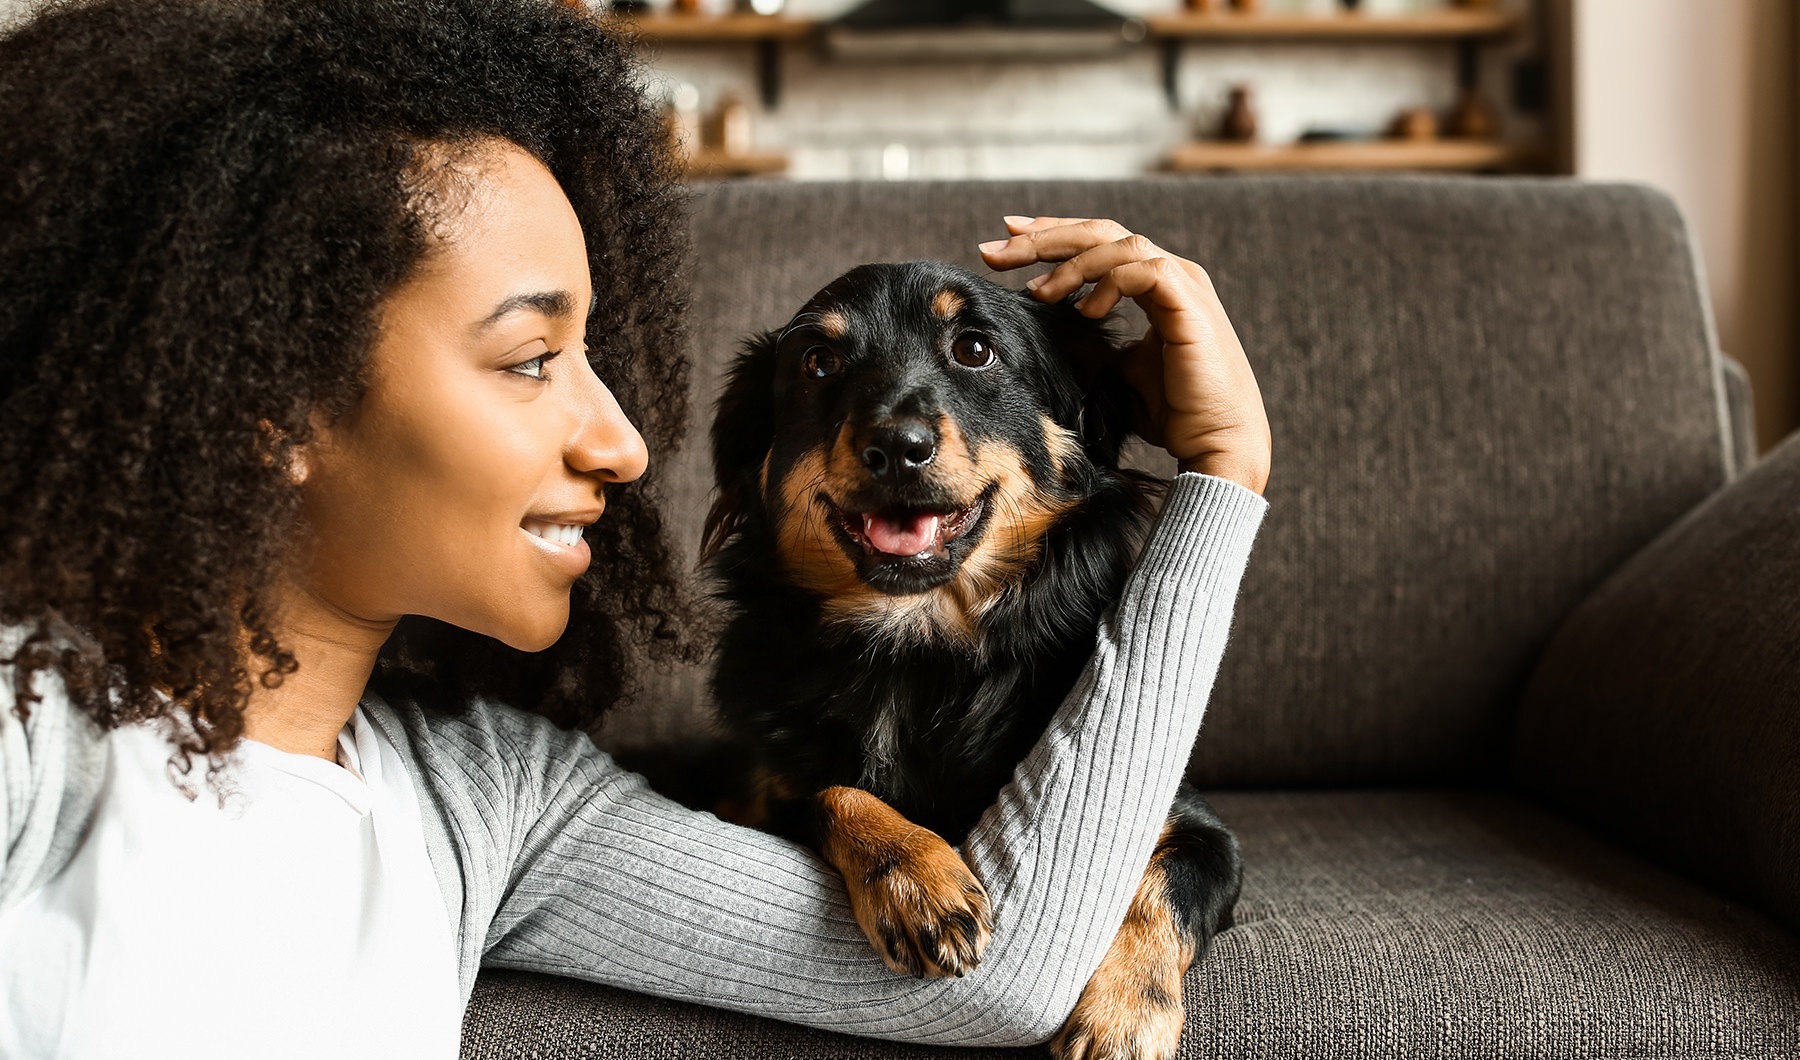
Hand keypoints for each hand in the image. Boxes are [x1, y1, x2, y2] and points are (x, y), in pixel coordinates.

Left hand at [978, 215, 1270, 494]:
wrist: (1215, 442)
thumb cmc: (1173, 412)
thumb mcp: (1118, 370)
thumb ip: (1091, 341)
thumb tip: (1046, 332)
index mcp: (1155, 285)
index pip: (1098, 244)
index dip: (1052, 238)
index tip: (1005, 241)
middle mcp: (1171, 274)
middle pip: (1101, 233)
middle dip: (1044, 237)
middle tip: (995, 249)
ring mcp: (1184, 284)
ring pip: (1118, 244)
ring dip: (1070, 263)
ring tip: (1038, 292)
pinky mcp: (1189, 303)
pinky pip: (1143, 271)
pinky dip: (1108, 283)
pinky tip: (1084, 310)